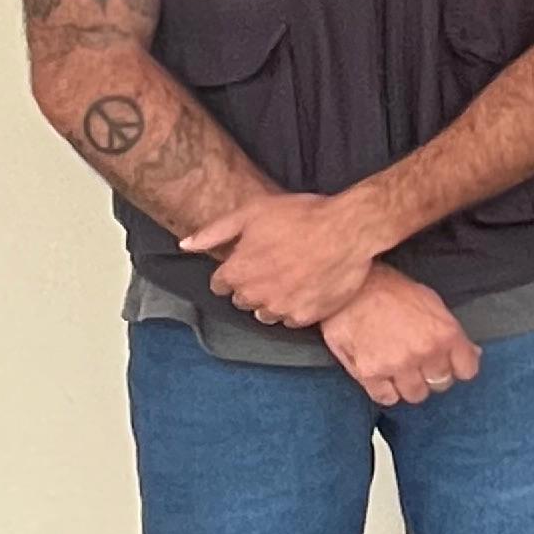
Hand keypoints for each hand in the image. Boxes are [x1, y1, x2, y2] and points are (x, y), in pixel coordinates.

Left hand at [179, 184, 383, 327]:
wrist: (349, 229)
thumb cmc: (301, 216)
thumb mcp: (252, 212)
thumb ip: (214, 231)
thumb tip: (184, 245)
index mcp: (238, 271)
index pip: (219, 285)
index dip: (233, 271)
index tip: (249, 260)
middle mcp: (255, 295)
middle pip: (242, 300)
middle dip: (251, 286)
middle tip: (273, 265)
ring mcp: (281, 308)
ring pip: (265, 314)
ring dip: (272, 300)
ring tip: (291, 277)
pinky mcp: (306, 317)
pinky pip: (291, 320)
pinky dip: (295, 308)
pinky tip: (307, 287)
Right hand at [321, 269, 482, 408]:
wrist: (352, 286)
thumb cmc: (391, 289)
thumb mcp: (431, 302)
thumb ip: (451, 333)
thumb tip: (472, 353)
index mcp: (445, 332)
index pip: (467, 370)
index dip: (458, 367)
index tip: (449, 364)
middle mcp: (425, 352)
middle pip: (441, 383)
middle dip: (433, 375)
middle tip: (420, 363)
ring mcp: (398, 364)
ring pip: (416, 394)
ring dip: (410, 385)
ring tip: (400, 369)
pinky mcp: (371, 372)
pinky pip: (386, 398)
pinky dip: (385, 391)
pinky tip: (382, 377)